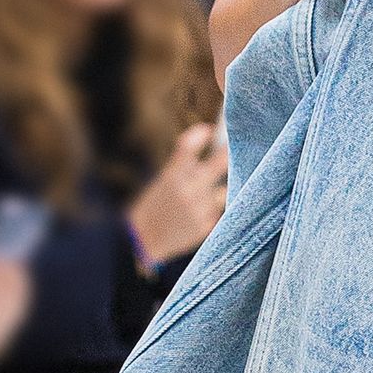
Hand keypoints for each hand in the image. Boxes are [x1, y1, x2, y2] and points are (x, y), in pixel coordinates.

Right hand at [126, 121, 227, 267]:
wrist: (142, 241)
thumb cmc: (154, 206)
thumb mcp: (163, 179)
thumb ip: (184, 159)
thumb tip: (206, 131)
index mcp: (172, 175)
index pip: (189, 146)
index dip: (202, 135)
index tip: (210, 131)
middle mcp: (187, 189)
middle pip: (220, 164)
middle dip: (226, 155)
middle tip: (230, 151)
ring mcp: (199, 208)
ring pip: (222, 191)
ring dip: (217, 191)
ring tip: (201, 197)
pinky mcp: (206, 225)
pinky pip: (217, 211)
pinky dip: (211, 210)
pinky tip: (195, 215)